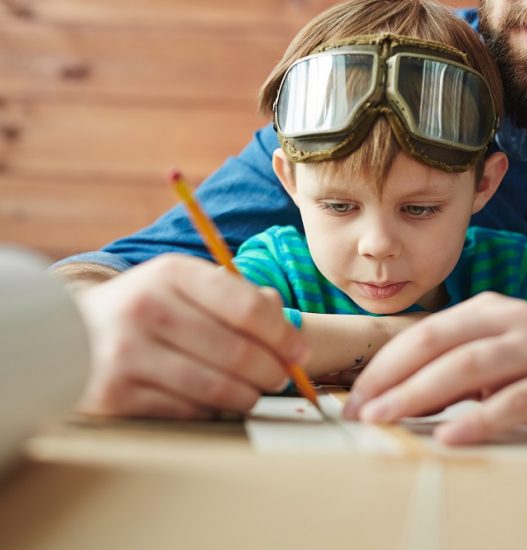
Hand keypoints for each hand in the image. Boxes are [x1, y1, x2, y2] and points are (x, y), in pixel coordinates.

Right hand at [74, 254, 307, 418]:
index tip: (299, 351)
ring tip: (253, 392)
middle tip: (281, 378)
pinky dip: (212, 412)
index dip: (283, 335)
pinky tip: (213, 402)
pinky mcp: (115, 396)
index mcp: (172, 273)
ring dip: (249, 396)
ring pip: (218, 389)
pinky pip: (189, 413)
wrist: (67, 333)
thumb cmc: (146, 309)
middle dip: (273, 371)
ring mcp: (127, 354)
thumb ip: (239, 298)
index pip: (248, 307)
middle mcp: (147, 308)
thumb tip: (289, 328)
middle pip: (239, 353)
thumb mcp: (185, 286)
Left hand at [344, 292, 526, 443]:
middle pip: (436, 343)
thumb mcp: (498, 349)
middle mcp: (508, 321)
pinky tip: (452, 434)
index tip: (357, 394)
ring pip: (469, 366)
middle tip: (362, 409)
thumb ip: (454, 367)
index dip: (384, 364)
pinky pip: (515, 400)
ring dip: (420, 393)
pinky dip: (480, 418)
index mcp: (486, 310)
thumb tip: (400, 398)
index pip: (422, 332)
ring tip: (388, 418)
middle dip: (392, 377)